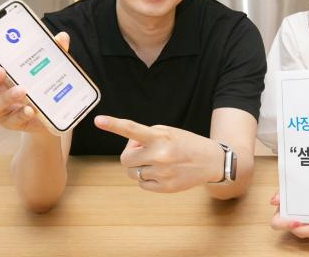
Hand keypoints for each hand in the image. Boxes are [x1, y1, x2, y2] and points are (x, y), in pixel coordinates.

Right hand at [0, 32, 69, 133]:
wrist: (51, 117)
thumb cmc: (40, 88)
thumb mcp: (46, 69)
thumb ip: (53, 53)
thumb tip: (62, 38)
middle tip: (0, 71)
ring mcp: (1, 112)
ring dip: (5, 97)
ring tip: (22, 90)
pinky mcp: (14, 124)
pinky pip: (12, 121)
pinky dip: (20, 115)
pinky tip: (30, 110)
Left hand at [94, 115, 224, 192]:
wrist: (210, 161)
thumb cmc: (185, 143)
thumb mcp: (168, 131)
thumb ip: (146, 136)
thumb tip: (129, 149)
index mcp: (160, 137)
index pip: (132, 130)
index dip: (113, 125)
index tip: (98, 120)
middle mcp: (159, 155)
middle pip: (125, 159)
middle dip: (131, 156)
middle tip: (145, 151)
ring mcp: (162, 173)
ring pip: (132, 173)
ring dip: (139, 167)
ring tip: (157, 162)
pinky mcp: (165, 187)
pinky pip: (141, 184)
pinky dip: (147, 178)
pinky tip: (162, 172)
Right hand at [269, 191, 308, 239]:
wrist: (299, 197)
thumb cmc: (290, 197)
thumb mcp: (284, 192)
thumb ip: (280, 194)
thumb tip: (275, 200)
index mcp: (281, 217)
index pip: (278, 224)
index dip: (286, 225)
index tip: (297, 222)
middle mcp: (293, 226)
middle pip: (300, 232)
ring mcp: (304, 229)